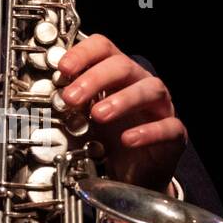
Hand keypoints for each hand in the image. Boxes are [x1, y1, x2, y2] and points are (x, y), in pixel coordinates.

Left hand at [58, 33, 186, 190]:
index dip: (84, 53)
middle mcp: (140, 84)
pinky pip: (168, 127)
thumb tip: (49, 94)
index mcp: (117, 75)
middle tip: (71, 97)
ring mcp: (160, 107)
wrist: (133, 174)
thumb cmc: (110, 139)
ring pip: (151, 90)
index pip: (104, 48)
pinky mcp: (174, 133)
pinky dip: (148, 132)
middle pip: (124, 66)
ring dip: (122, 100)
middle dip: (95, 79)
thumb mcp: (84, 119)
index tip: (63, 68)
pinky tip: (128, 139)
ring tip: (98, 115)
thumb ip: (71, 104)